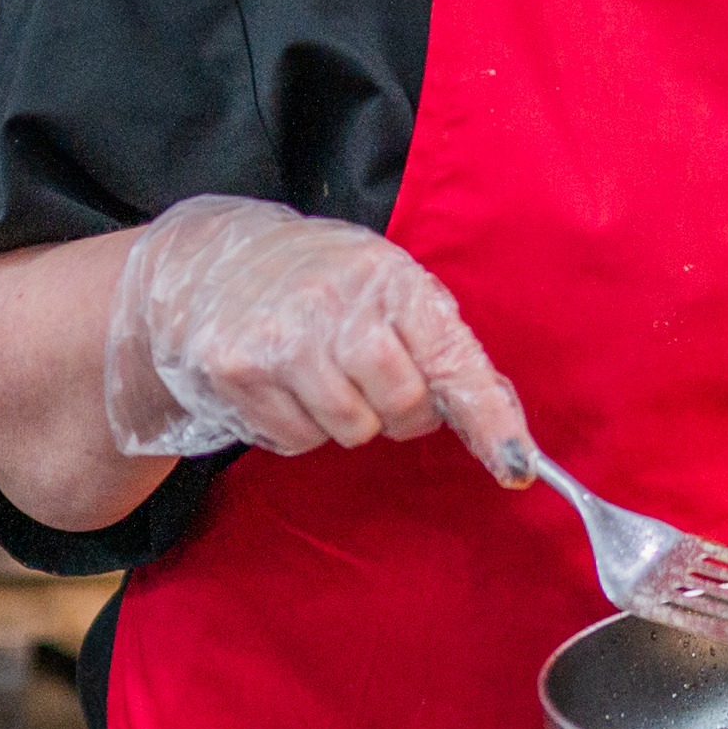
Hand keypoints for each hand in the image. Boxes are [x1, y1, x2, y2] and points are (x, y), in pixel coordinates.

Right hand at [105, 195, 532, 476]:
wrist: (210, 263)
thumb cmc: (319, 280)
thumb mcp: (386, 284)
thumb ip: (439, 344)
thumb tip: (500, 419)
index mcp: (389, 278)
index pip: (453, 361)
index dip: (490, 421)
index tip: (517, 465)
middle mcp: (336, 305)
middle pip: (404, 409)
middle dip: (400, 411)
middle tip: (374, 380)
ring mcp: (282, 340)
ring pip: (352, 432)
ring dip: (347, 419)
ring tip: (321, 373)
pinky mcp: (237, 372)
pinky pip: (298, 441)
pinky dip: (300, 426)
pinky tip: (284, 384)